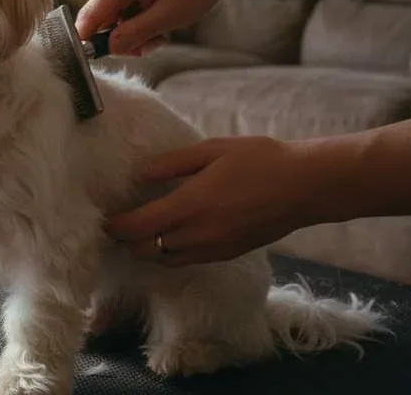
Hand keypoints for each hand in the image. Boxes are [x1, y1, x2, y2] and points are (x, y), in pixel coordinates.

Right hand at [74, 0, 240, 55]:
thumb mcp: (168, 17)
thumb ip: (134, 34)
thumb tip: (108, 49)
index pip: (88, 20)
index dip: (92, 43)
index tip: (114, 57)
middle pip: (99, 21)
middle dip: (122, 40)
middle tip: (152, 45)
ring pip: (111, 19)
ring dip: (132, 33)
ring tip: (160, 34)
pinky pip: (119, 10)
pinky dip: (135, 22)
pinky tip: (156, 22)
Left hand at [104, 136, 325, 265]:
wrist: (306, 186)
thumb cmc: (260, 160)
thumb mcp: (212, 150)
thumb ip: (172, 164)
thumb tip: (141, 174)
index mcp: (191, 205)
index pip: (139, 226)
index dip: (116, 227)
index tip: (104, 220)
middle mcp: (199, 234)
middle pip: (147, 249)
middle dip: (127, 241)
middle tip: (115, 228)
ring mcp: (214, 248)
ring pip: (166, 260)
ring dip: (147, 250)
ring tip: (137, 234)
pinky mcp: (228, 254)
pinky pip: (188, 261)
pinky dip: (169, 254)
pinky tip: (168, 238)